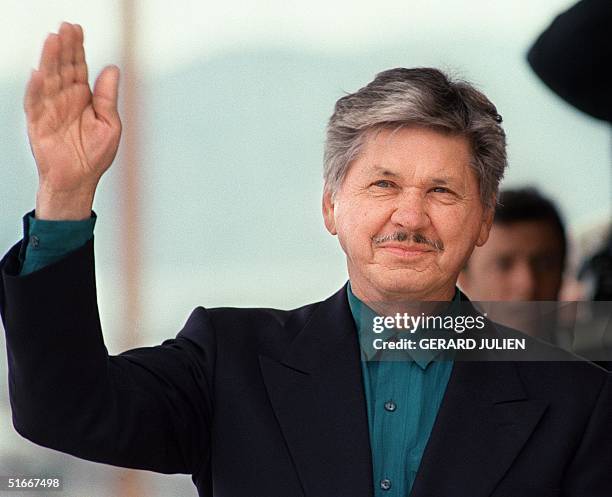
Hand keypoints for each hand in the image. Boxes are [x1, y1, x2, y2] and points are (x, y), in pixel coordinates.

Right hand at [26, 22, 121, 219]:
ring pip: (49, 80)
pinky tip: (39, 73)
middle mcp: (65, 100)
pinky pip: (36, 104)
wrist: (79, 181)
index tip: (77, 29)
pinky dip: (36, 89)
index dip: (77, 49)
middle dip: (64, 48)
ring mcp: (50, 110)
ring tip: (53, 40)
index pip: (78, 68)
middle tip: (66, 27)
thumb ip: (108, 97)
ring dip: (50, 61)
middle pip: (63, 68)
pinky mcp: (38, 124)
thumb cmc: (95, 156)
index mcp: (83, 98)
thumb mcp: (110, 124)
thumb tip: (112, 69)